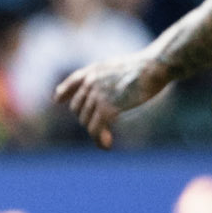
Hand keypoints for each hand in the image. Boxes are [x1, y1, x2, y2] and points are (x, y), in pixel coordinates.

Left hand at [54, 53, 168, 148]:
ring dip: (95, 132)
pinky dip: (99, 140)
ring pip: (85, 121)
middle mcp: (90, 82)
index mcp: (93, 71)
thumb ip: (104, 76)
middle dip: (87, 118)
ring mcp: (96, 95)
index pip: (72, 82)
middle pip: (77, 107)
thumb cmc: (144, 67)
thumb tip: (97, 87)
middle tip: (102, 126)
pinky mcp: (106, 109)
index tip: (59, 100)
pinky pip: (95, 130)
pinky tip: (107, 145)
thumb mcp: (118, 66)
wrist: (153, 68)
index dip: (64, 92)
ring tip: (106, 139)